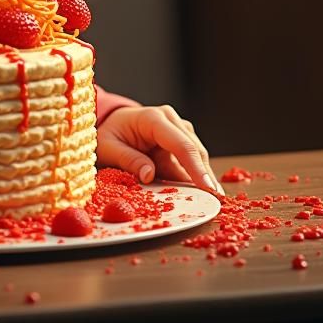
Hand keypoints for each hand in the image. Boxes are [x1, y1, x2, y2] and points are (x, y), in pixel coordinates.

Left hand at [96, 104, 224, 195]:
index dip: (196, 168)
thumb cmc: (108, 134)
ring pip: (197, 158)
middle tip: (215, 203)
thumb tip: (149, 175)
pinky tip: (198, 196)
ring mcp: (178, 130)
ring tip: (208, 203)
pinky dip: (193, 179)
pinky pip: (190, 164)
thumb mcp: (108, 147)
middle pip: (195, 151)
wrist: (111, 124)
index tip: (208, 189)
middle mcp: (170, 120)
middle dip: (205, 177)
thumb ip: (128, 159)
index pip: (181, 144)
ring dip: (201, 180)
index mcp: (153, 118)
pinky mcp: (181, 143)